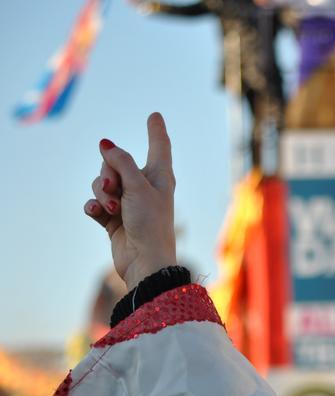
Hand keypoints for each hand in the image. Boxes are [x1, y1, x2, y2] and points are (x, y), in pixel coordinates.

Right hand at [84, 113, 176, 290]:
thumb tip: (106, 144)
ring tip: (112, 209)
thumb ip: (121, 162)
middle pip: (115, 163)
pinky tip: (98, 214)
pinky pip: (96, 202)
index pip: (159, 147)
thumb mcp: (138, 186)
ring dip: (102, 193)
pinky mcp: (114, 218)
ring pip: (102, 182)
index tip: (155, 116)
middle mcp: (145, 187)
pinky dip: (94, 206)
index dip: (156, 131)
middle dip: (109, 173)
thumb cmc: (150, 224)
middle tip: (116, 190)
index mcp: (160, 177)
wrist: (144, 261)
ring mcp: (128, 203)